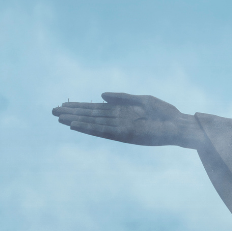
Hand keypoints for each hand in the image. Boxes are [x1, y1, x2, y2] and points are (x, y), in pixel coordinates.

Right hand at [51, 92, 204, 147]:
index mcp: (121, 112)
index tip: (63, 105)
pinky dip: (88, 128)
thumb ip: (122, 97)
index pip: (95, 110)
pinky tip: (75, 125)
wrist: (180, 125)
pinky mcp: (124, 135)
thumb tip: (101, 95)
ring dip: (75, 121)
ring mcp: (120, 128)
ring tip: (59, 118)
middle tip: (52, 111)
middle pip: (90, 116)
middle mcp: (117, 121)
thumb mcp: (143, 100)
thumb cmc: (165, 113)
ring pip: (92, 124)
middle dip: (72, 113)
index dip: (79, 107)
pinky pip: (103, 131)